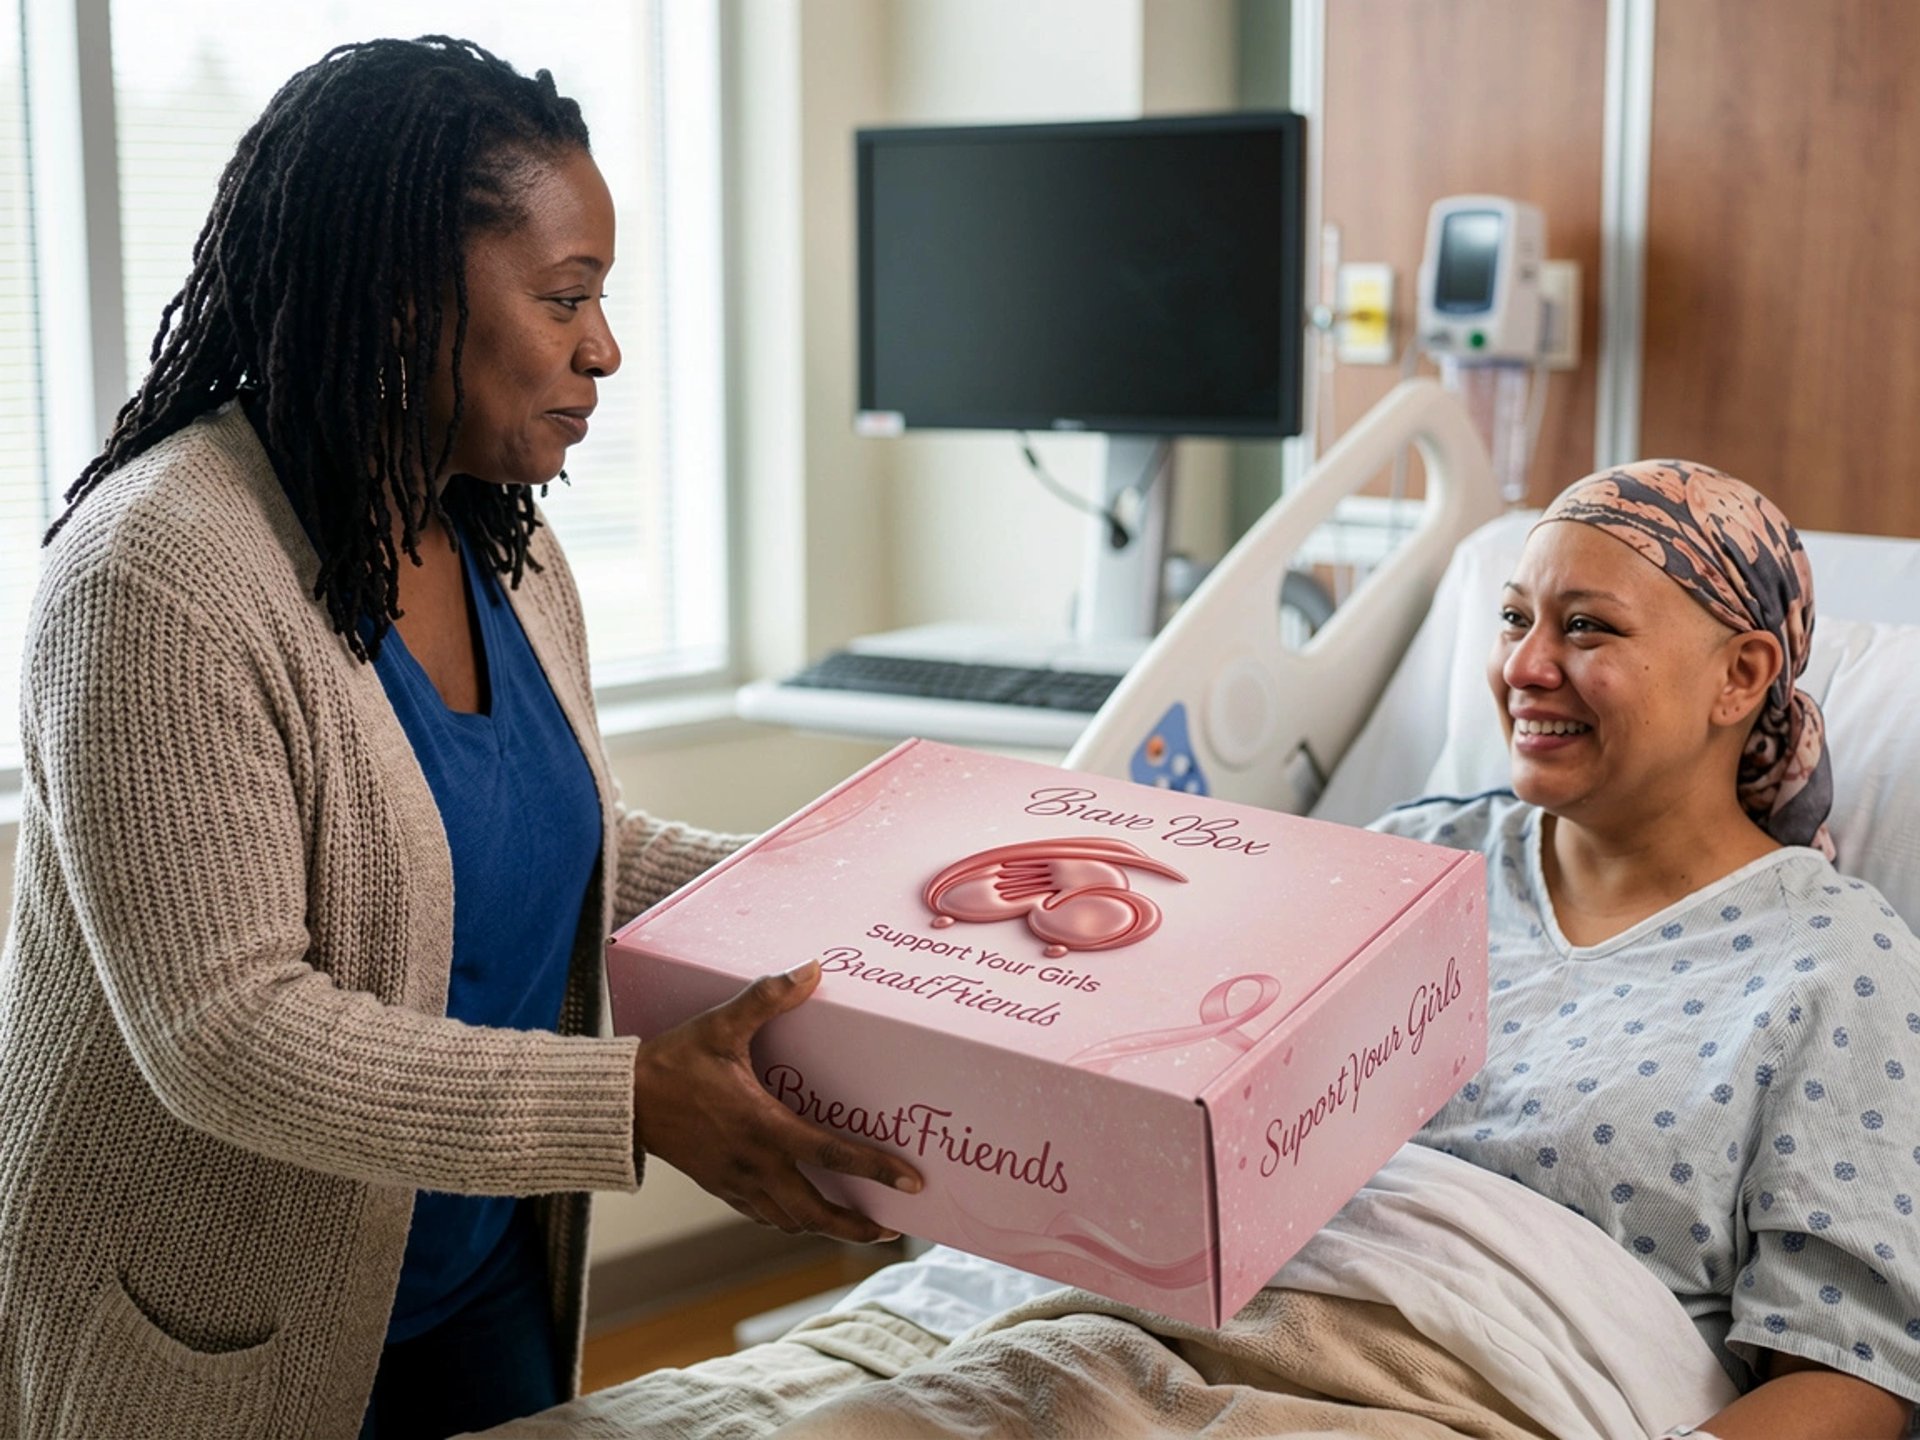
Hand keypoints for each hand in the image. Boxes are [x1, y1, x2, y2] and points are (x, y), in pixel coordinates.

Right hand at [630, 960, 922, 1243]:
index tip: (911, 1185)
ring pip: (790, 1221)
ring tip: (856, 1226)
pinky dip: (789, 1219)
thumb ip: (767, 998)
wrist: (621, 1102)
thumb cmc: (673, 1062)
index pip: (831, 1156)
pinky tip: (800, 1212)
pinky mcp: (719, 1186)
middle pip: (815, 1213)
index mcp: (763, 1128)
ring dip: (825, 1227)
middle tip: (891, 1228)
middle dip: (856, 1225)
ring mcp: (735, 1182)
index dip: (875, 1170)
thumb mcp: (721, 1026)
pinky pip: (763, 1215)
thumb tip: (812, 968)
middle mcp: (754, 1164)